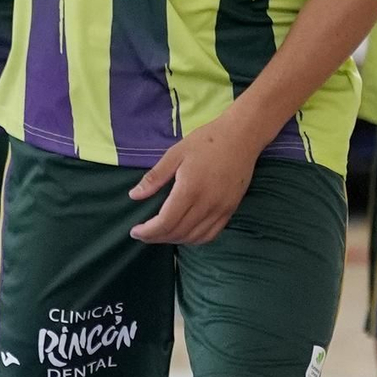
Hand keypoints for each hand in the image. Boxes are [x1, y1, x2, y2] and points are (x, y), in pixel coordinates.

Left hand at [127, 116, 261, 245]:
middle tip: (143, 233)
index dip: (148, 232)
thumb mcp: (175, 153)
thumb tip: (134, 195)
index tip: (135, 231)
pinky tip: (183, 233)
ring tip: (160, 234)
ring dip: (174, 240)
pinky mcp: (231, 210)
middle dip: (156, 237)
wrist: (242, 137)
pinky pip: (211, 234)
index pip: (166, 222)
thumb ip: (155, 177)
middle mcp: (206, 204)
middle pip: (178, 232)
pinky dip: (194, 239)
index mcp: (189, 189)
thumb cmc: (206, 141)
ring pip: (194, 237)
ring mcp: (221, 209)